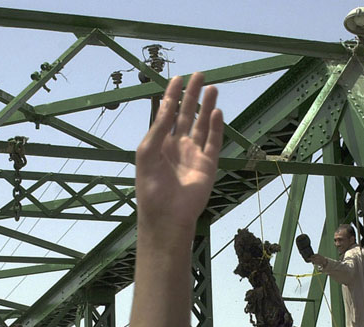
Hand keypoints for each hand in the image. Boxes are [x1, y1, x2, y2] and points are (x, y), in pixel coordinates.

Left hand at [134, 72, 222, 243]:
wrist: (166, 215)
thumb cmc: (151, 186)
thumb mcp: (147, 153)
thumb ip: (158, 128)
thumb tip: (166, 103)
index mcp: (160, 143)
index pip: (167, 114)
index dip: (172, 95)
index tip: (178, 77)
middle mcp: (178, 146)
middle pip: (187, 115)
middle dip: (192, 95)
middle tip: (199, 75)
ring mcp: (194, 154)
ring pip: (203, 125)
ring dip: (207, 107)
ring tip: (212, 87)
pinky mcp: (208, 164)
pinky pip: (213, 142)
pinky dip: (216, 127)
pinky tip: (217, 112)